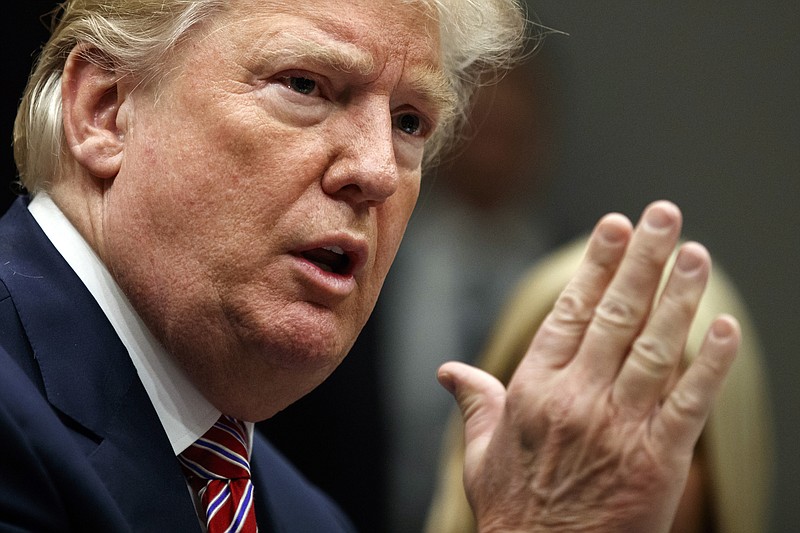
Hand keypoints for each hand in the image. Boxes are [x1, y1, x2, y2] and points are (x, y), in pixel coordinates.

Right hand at [438, 201, 739, 531]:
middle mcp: (577, 399)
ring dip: (679, 296)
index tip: (614, 226)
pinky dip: (710, 363)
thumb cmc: (514, 510)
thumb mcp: (479, 453)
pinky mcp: (658, 460)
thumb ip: (472, 401)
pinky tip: (724, 328)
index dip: (596, 264)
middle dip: (643, 259)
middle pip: (616, 314)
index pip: (570, 311)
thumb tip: (447, 371)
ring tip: (696, 253)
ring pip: (655, 347)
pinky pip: (689, 402)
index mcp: (533, 390)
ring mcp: (620, 427)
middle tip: (664, 214)